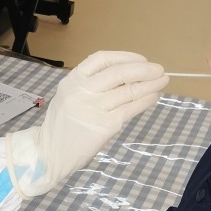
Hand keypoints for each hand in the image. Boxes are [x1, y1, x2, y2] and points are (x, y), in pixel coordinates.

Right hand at [5, 51, 168, 197]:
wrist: (49, 153)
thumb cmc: (62, 125)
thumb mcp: (70, 96)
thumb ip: (92, 86)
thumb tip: (129, 77)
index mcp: (72, 80)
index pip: (101, 59)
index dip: (125, 56)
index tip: (141, 60)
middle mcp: (81, 91)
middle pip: (118, 73)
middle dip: (143, 69)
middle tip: (159, 70)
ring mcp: (92, 108)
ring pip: (128, 91)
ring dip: (150, 85)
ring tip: (162, 82)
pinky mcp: (104, 126)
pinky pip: (130, 109)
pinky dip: (145, 101)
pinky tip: (153, 98)